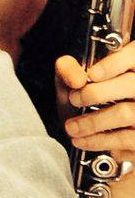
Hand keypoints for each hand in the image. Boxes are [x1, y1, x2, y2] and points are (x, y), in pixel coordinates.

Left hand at [56, 44, 134, 166]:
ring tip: (71, 126)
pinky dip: (99, 140)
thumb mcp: (73, 79)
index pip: (131, 57)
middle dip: (96, 93)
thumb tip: (76, 78)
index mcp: (129, 65)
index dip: (113, 64)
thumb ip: (68, 69)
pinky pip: (125, 139)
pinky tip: (81, 139)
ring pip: (126, 113)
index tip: (92, 74)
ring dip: (93, 122)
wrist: (91, 133)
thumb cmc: (84, 99)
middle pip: (130, 84)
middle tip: (74, 99)